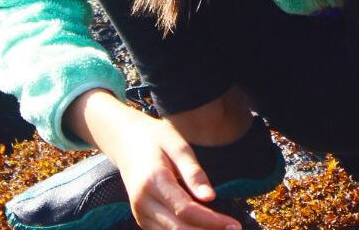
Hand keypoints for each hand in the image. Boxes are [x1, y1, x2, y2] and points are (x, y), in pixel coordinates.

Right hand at [110, 109, 241, 229]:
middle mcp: (143, 202)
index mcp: (153, 180)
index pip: (186, 210)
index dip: (211, 221)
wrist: (125, 140)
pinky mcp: (141, 218)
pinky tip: (202, 228)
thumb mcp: (177, 144)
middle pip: (178, 229)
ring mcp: (139, 213)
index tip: (233, 224)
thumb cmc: (155, 138)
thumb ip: (193, 172)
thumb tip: (210, 197)